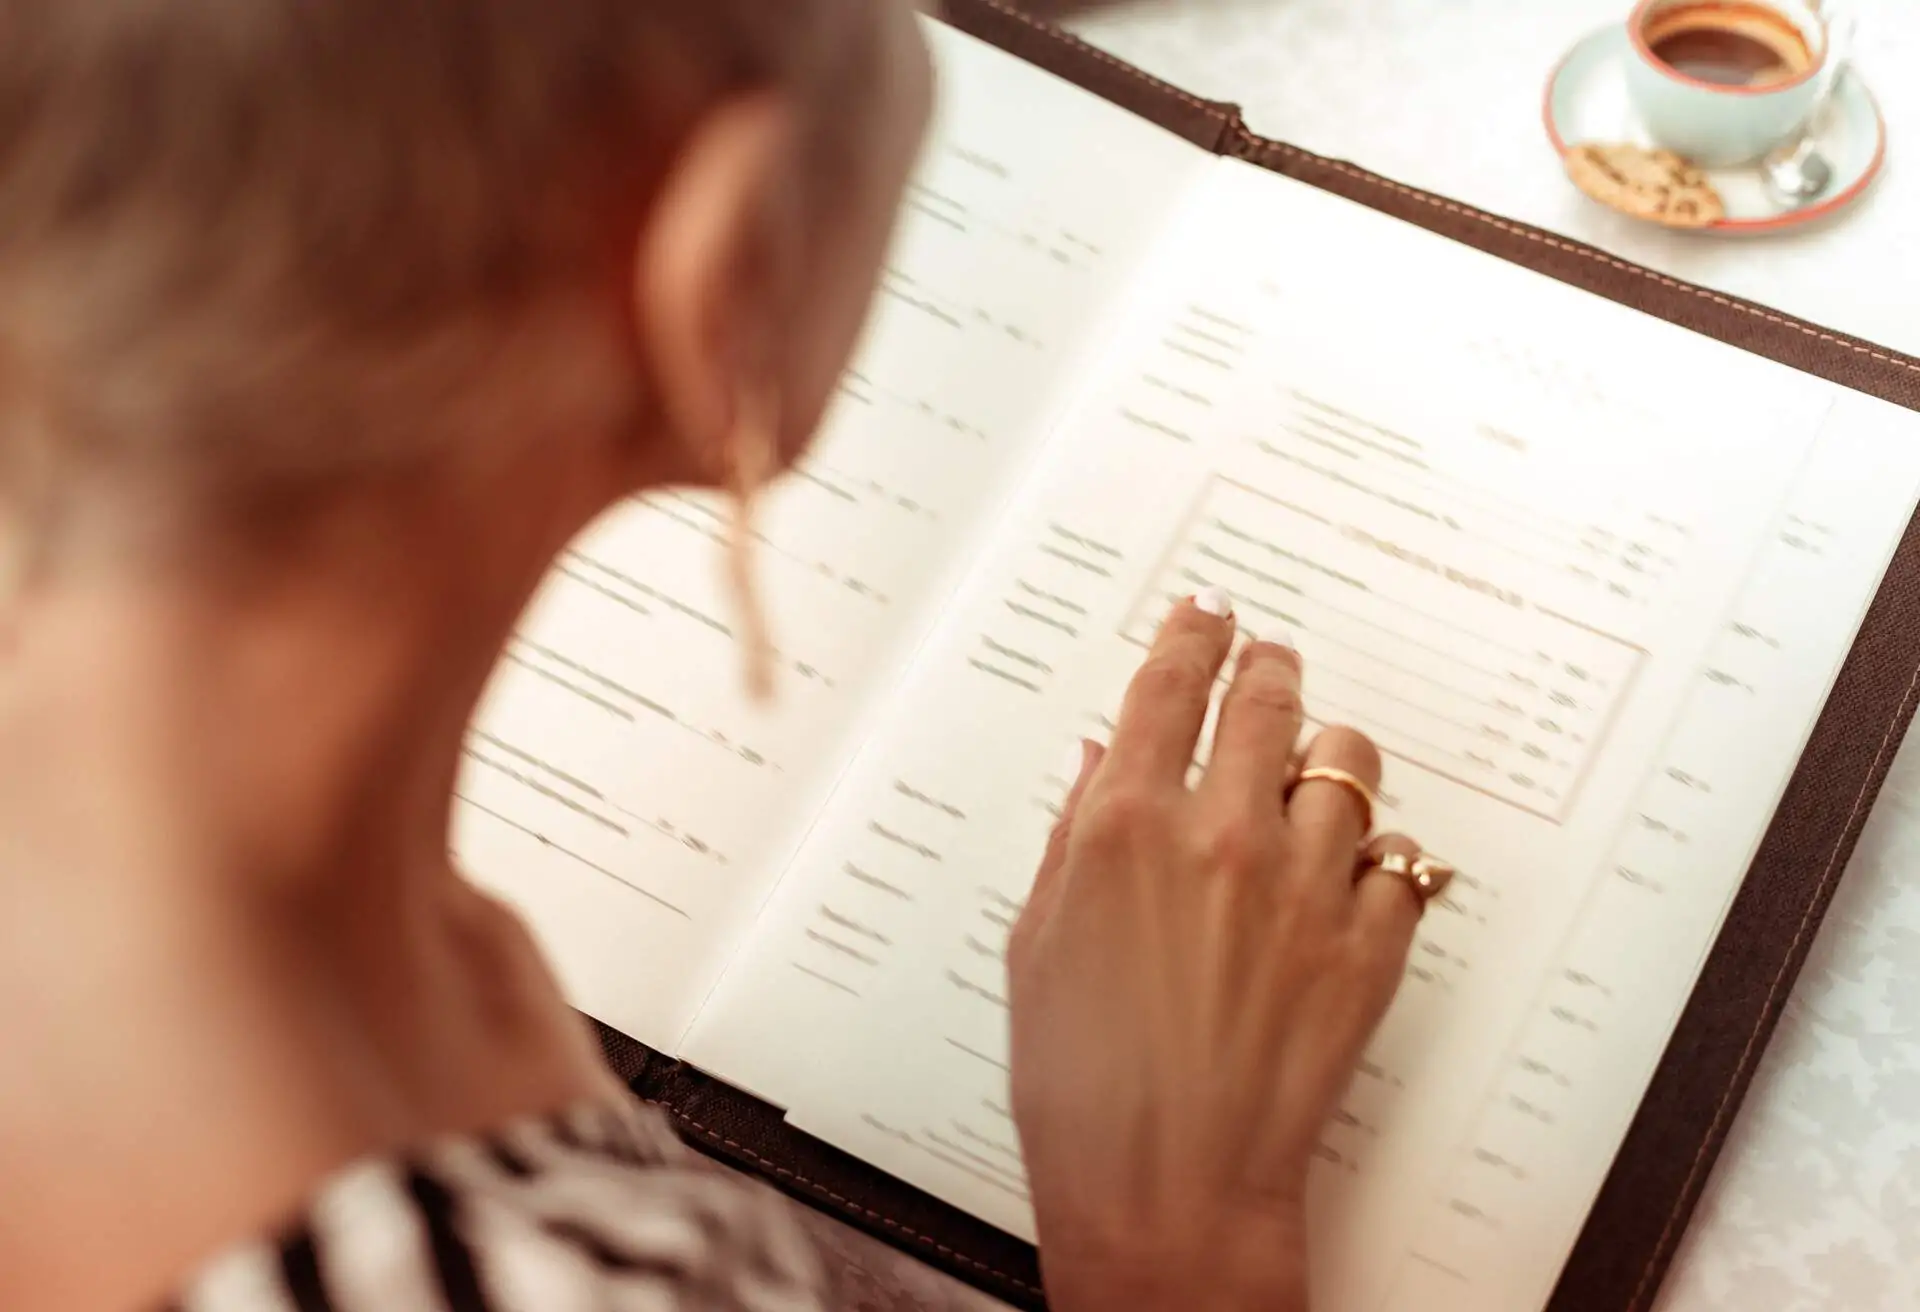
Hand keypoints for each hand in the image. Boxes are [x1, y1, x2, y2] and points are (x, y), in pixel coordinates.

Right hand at [1008, 592, 1439, 1311]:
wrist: (1167, 1187)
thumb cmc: (1084, 1085)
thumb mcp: (1038, 944)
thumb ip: (1072, 838)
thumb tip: (1100, 763)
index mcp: (1127, 828)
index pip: (1168, 687)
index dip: (1191, 635)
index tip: (1207, 613)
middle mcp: (1223, 838)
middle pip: (1268, 701)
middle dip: (1268, 667)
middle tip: (1268, 662)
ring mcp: (1306, 889)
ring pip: (1348, 767)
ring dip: (1329, 756)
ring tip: (1318, 770)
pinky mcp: (1368, 948)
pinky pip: (1400, 862)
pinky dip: (1380, 856)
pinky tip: (1354, 872)